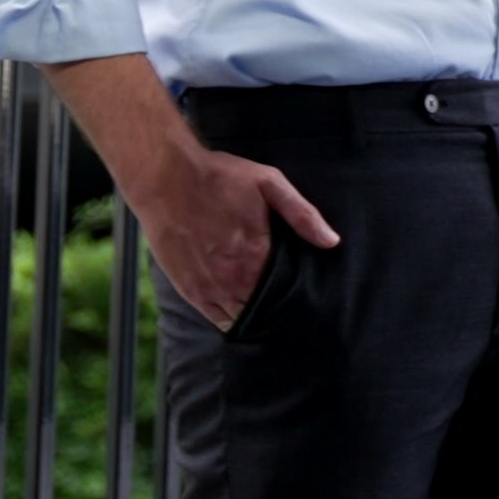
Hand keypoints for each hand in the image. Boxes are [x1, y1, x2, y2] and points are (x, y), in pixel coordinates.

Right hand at [140, 148, 336, 331]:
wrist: (166, 179)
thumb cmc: (219, 177)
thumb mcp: (269, 183)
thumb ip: (302, 214)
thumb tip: (332, 241)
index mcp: (258, 252)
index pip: (287, 287)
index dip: (298, 293)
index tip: (308, 297)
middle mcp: (235, 276)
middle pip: (266, 305)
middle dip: (279, 308)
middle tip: (293, 311)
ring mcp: (210, 285)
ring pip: (242, 316)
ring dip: (256, 316)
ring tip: (270, 318)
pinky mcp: (189, 288)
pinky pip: (215, 317)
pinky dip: (230, 321)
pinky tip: (241, 320)